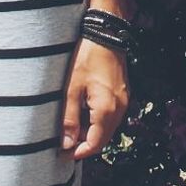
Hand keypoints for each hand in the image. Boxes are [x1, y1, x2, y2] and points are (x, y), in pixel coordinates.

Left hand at [60, 38, 129, 160]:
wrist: (106, 32)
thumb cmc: (86, 57)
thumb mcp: (71, 89)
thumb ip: (69, 119)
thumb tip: (66, 145)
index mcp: (107, 110)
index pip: (95, 144)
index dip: (79, 153)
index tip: (62, 153)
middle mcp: (120, 108)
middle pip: (103, 138)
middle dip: (85, 144)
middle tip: (63, 142)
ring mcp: (123, 99)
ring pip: (108, 127)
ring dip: (91, 132)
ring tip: (70, 126)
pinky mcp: (122, 92)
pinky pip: (111, 114)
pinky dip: (98, 120)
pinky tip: (83, 112)